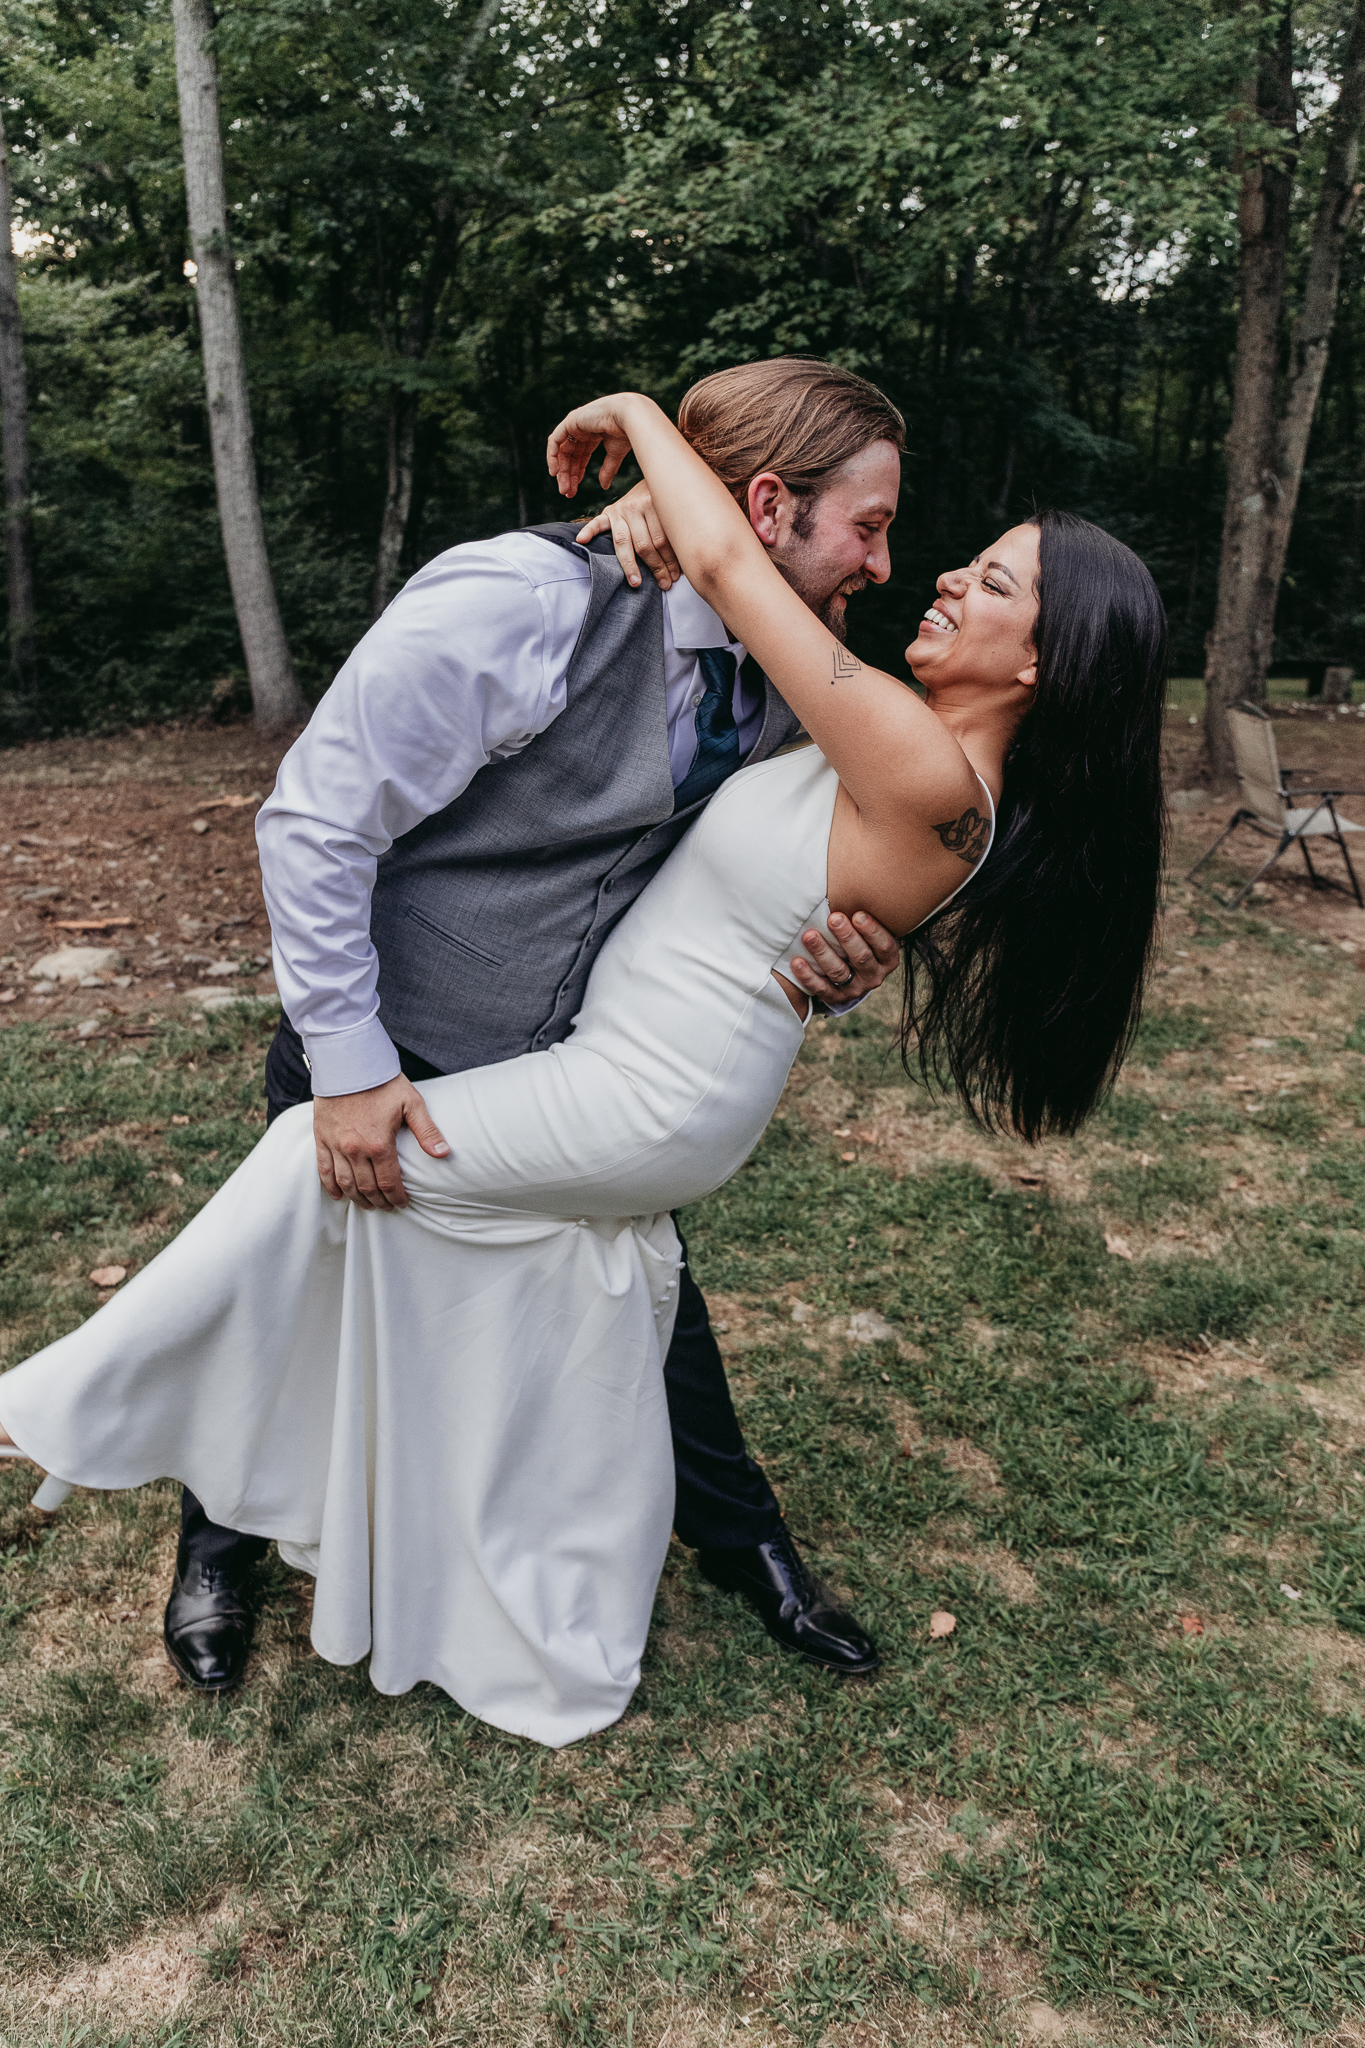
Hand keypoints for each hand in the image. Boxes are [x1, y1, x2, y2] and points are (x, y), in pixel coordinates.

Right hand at [312, 1076, 449, 1210]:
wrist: (348, 1062)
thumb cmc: (382, 1081)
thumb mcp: (411, 1102)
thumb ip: (427, 1131)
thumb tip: (444, 1153)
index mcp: (379, 1145)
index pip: (389, 1183)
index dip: (397, 1198)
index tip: (402, 1203)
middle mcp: (355, 1150)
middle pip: (367, 1188)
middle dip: (379, 1201)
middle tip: (387, 1207)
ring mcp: (336, 1145)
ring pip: (346, 1183)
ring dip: (357, 1198)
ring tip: (367, 1205)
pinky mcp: (321, 1138)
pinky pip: (324, 1170)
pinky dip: (331, 1186)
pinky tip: (339, 1196)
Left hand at [546, 394, 640, 499]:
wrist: (629, 417)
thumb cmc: (626, 432)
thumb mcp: (615, 455)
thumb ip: (607, 470)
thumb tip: (604, 487)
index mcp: (593, 435)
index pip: (579, 456)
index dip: (576, 474)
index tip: (573, 491)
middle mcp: (581, 429)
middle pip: (569, 455)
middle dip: (567, 475)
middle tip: (566, 492)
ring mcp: (574, 424)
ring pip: (561, 451)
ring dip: (560, 470)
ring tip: (563, 488)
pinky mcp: (570, 421)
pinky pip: (555, 441)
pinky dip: (552, 456)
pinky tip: (555, 472)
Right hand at [574, 482, 681, 590]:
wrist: (656, 473)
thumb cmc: (668, 501)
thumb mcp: (674, 510)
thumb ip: (674, 531)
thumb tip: (682, 565)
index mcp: (655, 503)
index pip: (662, 540)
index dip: (670, 561)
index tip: (676, 577)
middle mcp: (636, 505)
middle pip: (645, 544)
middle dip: (657, 567)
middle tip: (665, 584)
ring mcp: (620, 509)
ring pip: (625, 542)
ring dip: (631, 565)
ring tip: (636, 583)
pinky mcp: (609, 512)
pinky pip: (597, 523)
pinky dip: (589, 531)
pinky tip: (582, 540)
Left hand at [789, 911, 899, 1005]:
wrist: (852, 973)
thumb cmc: (860, 939)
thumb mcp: (870, 930)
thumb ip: (867, 915)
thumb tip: (862, 879)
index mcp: (888, 958)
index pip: (885, 946)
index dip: (872, 931)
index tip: (858, 915)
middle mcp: (874, 975)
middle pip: (861, 957)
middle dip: (846, 937)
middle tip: (833, 918)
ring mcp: (855, 989)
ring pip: (838, 972)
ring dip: (823, 953)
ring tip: (809, 936)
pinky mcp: (836, 998)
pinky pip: (821, 989)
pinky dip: (808, 976)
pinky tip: (796, 962)